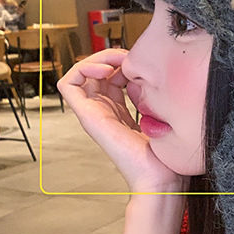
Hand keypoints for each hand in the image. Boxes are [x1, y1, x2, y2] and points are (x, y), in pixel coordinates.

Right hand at [57, 49, 186, 193]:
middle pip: (95, 71)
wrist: (160, 178)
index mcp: (119, 112)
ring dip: (97, 58)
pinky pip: (68, 84)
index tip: (140, 65)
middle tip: (129, 59)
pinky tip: (106, 71)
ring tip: (117, 63)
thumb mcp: (158, 115)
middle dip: (111, 56)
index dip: (123, 62)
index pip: (111, 75)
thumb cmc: (164, 156)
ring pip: (80, 72)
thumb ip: (146, 94)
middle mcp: (103, 111)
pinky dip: (82, 69)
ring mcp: (93, 114)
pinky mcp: (87, 117)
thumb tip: (141, 74)